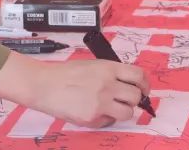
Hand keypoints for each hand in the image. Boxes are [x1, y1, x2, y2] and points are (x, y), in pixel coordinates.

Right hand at [0, 52, 150, 127]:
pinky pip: (109, 121)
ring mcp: (100, 103)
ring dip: (122, 110)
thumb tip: (128, 84)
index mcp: (107, 68)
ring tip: (111, 107)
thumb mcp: (91, 65)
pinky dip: (105, 118)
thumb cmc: (65, 73)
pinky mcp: (92, 118)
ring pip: (128, 112)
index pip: (139, 75)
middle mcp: (107, 85)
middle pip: (136, 96)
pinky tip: (93, 111)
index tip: (143, 89)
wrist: (43, 85)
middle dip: (133, 99)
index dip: (145, 84)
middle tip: (125, 99)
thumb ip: (110, 73)